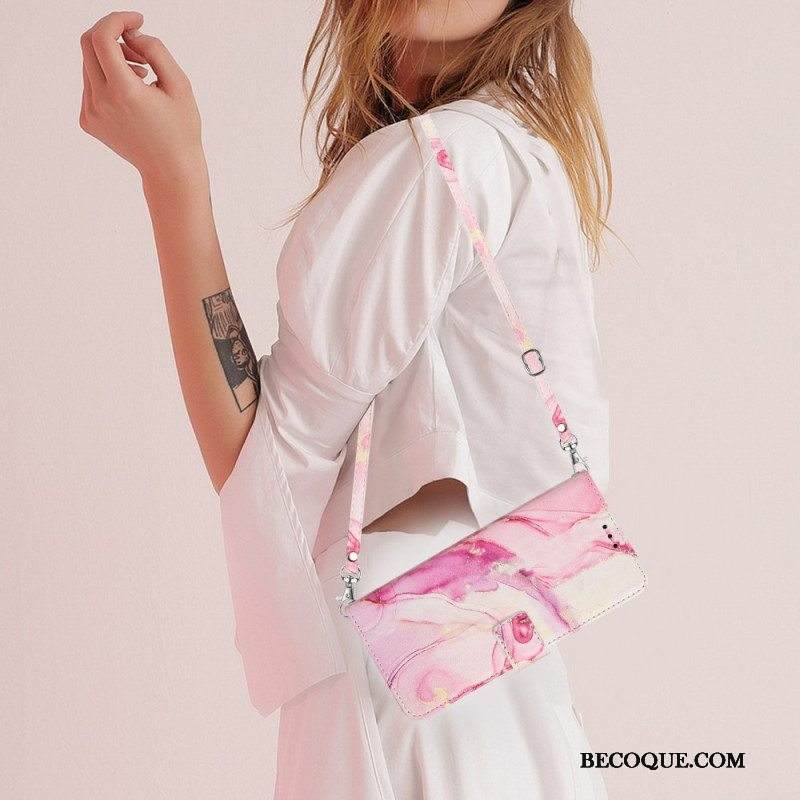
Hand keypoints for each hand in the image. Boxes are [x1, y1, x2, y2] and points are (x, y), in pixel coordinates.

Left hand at [79, 11, 207, 190]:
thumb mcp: (180, 85)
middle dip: (112, 35)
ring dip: (112, 58)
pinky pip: (91, 85)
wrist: (170, 171)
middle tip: (138, 45)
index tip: (137, 21)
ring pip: (89, 65)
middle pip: (88, 45)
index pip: (101, 37)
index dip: (117, 19)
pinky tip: (133, 94)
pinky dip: (109, 79)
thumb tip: (132, 33)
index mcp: (124, 92)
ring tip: (142, 74)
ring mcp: (90, 113)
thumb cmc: (181, 129)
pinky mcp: (87, 121)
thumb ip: (155, 50)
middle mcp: (100, 102)